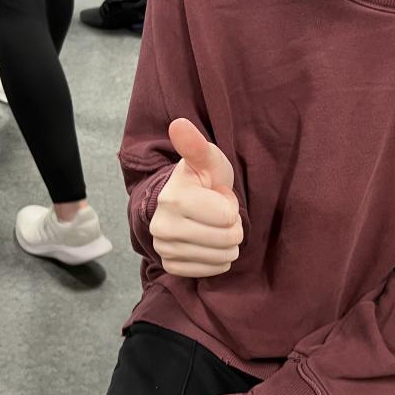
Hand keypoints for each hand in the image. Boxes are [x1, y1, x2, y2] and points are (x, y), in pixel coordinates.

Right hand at [149, 118, 243, 277]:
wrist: (183, 202)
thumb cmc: (202, 178)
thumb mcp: (206, 159)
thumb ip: (196, 145)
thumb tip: (179, 124)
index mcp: (173, 199)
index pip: (228, 217)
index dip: (230, 206)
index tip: (216, 196)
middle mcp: (163, 226)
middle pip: (227, 239)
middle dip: (231, 225)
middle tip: (216, 212)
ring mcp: (165, 248)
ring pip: (223, 257)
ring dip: (226, 241)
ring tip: (212, 224)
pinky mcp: (170, 265)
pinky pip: (212, 270)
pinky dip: (217, 258)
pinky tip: (208, 241)